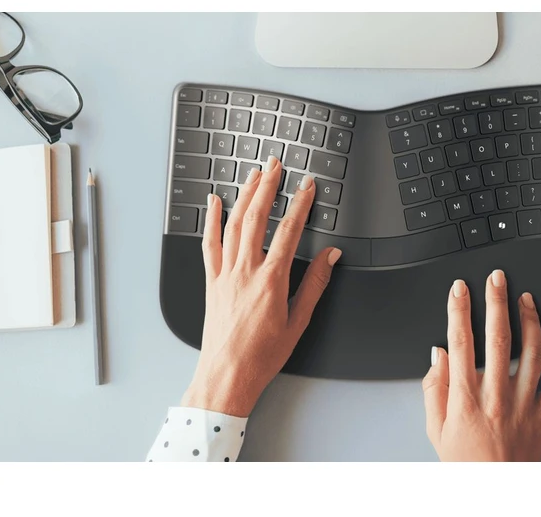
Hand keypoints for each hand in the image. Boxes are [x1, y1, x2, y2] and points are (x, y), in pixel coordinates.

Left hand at [182, 157, 340, 416]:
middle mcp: (245, 272)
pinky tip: (215, 203)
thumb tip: (330, 258)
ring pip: (233, 225)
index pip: (288, 232)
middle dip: (267, 187)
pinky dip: (212, 220)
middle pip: (256, 218)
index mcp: (270, 281)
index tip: (308, 186)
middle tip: (276, 165)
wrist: (227, 375)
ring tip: (254, 175)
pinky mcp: (211, 281)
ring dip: (244, 196)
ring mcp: (224, 274)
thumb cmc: (262, 355)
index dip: (300, 205)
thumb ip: (315, 285)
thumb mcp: (298, 322)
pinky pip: (209, 244)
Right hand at [422, 271, 540, 460]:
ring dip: (530, 319)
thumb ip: (434, 388)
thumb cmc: (466, 463)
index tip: (459, 289)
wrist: (496, 493)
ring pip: (532, 352)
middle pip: (498, 338)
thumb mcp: (435, 429)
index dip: (459, 310)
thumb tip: (438, 355)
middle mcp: (497, 397)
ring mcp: (524, 404)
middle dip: (496, 301)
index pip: (461, 343)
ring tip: (525, 297)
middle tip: (496, 277)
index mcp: (466, 399)